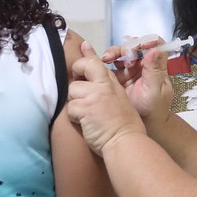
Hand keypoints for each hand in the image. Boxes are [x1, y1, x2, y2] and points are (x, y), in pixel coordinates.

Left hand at [67, 41, 145, 155]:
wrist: (126, 141)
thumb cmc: (123, 123)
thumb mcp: (118, 97)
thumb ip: (105, 83)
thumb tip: (97, 69)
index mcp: (112, 82)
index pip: (94, 61)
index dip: (83, 59)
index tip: (80, 55)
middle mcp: (103, 85)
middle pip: (79, 69)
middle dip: (75, 79)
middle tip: (80, 93)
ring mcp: (94, 96)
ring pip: (72, 91)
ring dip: (76, 104)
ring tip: (88, 115)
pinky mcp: (85, 108)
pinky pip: (70, 109)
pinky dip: (75, 118)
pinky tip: (86, 124)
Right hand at [101, 41, 173, 123]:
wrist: (144, 124)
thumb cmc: (155, 108)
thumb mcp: (156, 90)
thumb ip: (154, 71)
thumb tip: (154, 50)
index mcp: (155, 65)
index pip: (155, 45)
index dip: (149, 41)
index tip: (141, 44)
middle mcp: (142, 64)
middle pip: (134, 46)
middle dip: (126, 47)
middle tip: (119, 55)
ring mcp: (129, 69)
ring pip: (121, 53)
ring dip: (113, 52)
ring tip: (106, 58)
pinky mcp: (118, 76)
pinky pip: (110, 64)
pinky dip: (103, 61)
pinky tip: (98, 62)